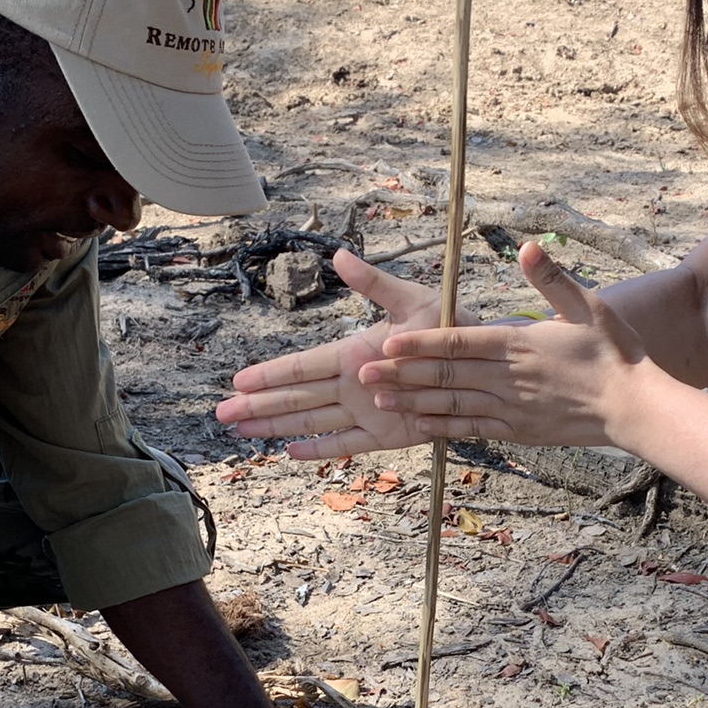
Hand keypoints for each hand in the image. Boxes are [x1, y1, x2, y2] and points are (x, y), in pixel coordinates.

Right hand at [217, 251, 463, 459]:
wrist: (484, 362)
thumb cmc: (451, 326)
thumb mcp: (413, 300)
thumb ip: (374, 283)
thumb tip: (341, 256)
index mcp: (352, 352)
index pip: (302, 366)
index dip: (269, 374)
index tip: (238, 381)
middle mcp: (351, 384)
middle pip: (295, 397)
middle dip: (259, 406)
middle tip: (223, 415)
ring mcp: (365, 410)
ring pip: (311, 421)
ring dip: (277, 426)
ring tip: (243, 432)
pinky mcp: (386, 435)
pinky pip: (347, 444)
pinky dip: (320, 449)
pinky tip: (291, 452)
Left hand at [358, 241, 656, 446]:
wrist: (636, 408)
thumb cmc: (614, 353)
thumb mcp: (588, 306)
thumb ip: (552, 278)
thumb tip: (526, 245)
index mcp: (520, 344)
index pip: (460, 342)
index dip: (421, 344)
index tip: (388, 343)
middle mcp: (509, 379)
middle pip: (445, 376)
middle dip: (401, 374)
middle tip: (362, 373)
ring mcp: (511, 408)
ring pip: (451, 405)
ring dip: (412, 402)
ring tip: (378, 399)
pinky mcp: (517, 431)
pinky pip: (472, 429)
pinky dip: (443, 427)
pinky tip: (418, 426)